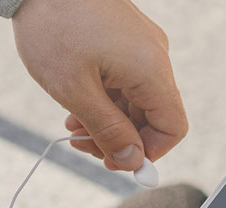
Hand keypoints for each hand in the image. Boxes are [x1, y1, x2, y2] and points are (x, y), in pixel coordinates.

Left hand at [12, 0, 187, 171]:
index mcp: (150, 69)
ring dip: (108, 120)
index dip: (147, 152)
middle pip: (153, 116)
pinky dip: (105, 98)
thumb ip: (107, 130)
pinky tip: (75, 103)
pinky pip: (126, 80)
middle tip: (81, 145)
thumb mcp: (75, 90)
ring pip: (136, 100)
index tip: (114, 161)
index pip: (172, 127)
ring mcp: (141, 46)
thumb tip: (132, 161)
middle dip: (120, 138)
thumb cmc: (53, 27)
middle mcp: (154, 57)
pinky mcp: (126, 38)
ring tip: (71, 126)